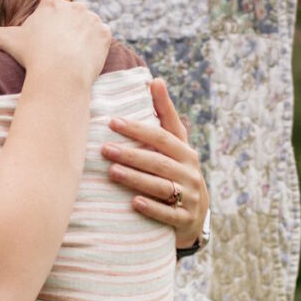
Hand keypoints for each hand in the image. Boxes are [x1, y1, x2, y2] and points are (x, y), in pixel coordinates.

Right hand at [0, 0, 110, 86]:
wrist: (60, 74)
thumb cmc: (33, 56)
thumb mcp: (8, 42)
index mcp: (51, 5)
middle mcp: (73, 7)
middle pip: (73, 12)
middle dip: (70, 25)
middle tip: (62, 44)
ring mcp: (91, 19)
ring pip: (88, 25)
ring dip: (84, 35)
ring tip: (73, 54)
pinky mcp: (105, 34)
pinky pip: (102, 37)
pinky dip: (97, 46)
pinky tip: (86, 57)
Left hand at [101, 78, 208, 248]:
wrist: (196, 217)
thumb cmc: (177, 172)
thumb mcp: (176, 146)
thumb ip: (165, 116)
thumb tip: (155, 81)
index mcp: (185, 153)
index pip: (161, 137)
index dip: (137, 129)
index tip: (112, 121)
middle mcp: (190, 173)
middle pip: (158, 161)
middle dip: (130, 154)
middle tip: (104, 149)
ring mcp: (190, 197)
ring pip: (161, 186)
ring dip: (136, 178)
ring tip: (112, 172)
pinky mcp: (185, 220)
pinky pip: (168, 214)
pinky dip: (152, 208)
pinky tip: (134, 203)